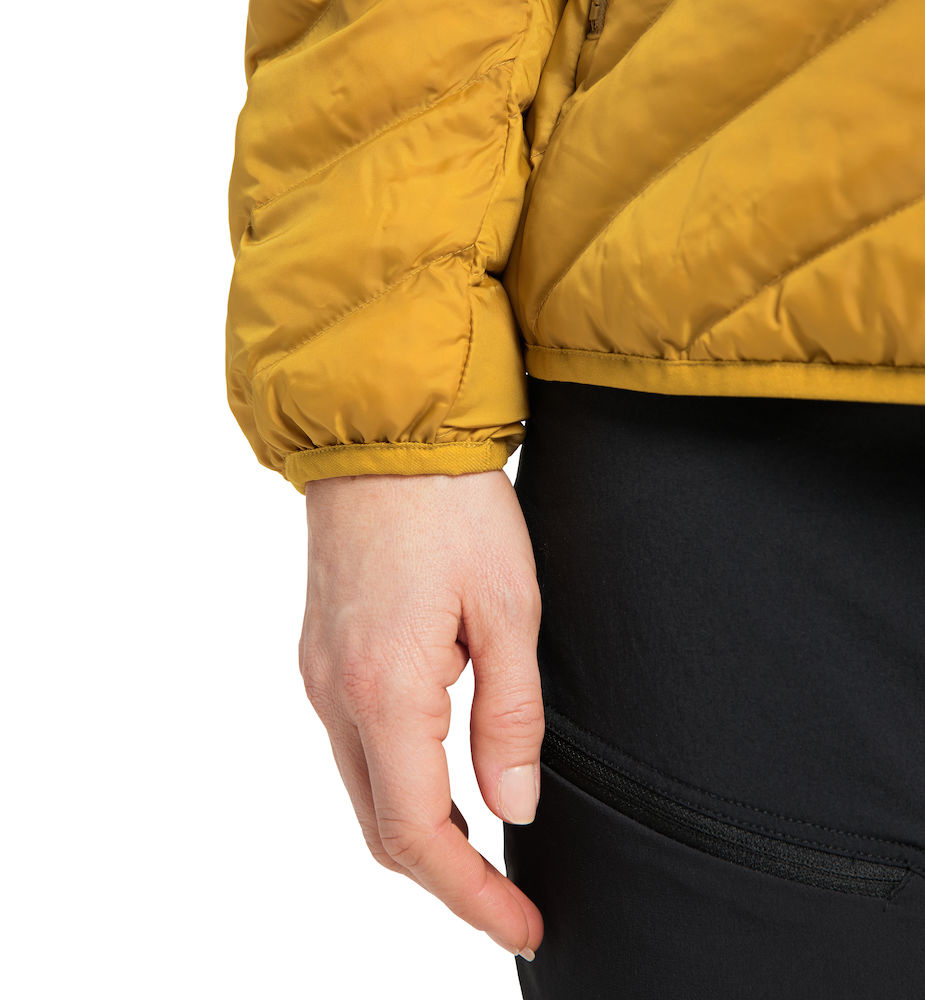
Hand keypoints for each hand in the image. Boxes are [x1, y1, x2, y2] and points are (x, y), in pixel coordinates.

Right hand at [299, 469, 544, 958]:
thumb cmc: (451, 508)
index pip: (418, 833)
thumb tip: (514, 809)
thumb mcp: (507, 612)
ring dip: (422, 831)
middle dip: (447, 877)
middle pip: (380, 828)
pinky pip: (356, 747)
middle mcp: (334, 694)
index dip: (471, 895)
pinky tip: (443, 778)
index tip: (521, 923)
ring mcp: (319, 675)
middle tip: (511, 899)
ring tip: (486, 849)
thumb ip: (510, 720)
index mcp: (384, 690)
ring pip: (365, 791)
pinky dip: (399, 784)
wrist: (384, 438)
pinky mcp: (322, 656)